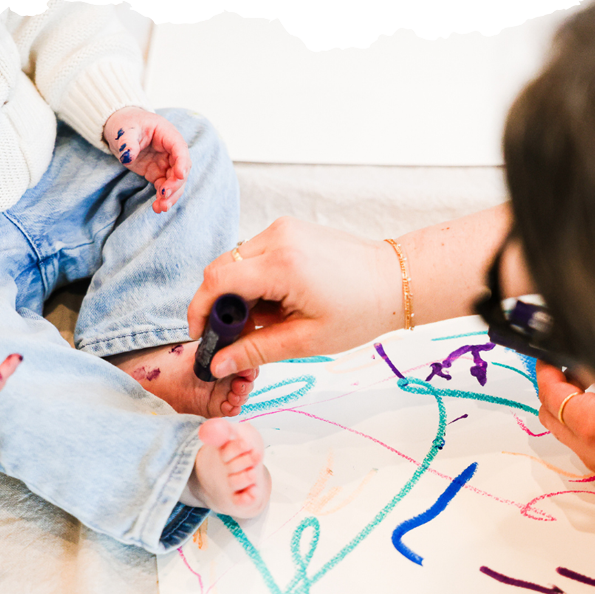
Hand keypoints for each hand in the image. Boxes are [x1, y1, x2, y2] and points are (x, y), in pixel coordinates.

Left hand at [103, 106, 190, 212]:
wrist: (119, 127)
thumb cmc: (125, 124)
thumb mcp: (124, 130)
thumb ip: (127, 142)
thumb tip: (128, 157)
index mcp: (167, 134)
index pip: (180, 148)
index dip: (182, 162)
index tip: (180, 175)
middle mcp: (171, 150)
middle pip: (181, 169)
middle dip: (175, 184)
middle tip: (164, 195)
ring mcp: (165, 163)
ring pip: (175, 182)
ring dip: (171, 196)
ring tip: (161, 208)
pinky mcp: (158, 173)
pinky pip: (164, 188)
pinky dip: (162, 198)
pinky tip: (157, 207)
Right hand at [187, 216, 400, 377]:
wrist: (394, 280)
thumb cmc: (360, 311)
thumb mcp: (306, 340)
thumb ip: (255, 351)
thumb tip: (217, 364)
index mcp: (282, 264)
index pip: (216, 282)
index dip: (199, 312)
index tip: (202, 336)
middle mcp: (278, 237)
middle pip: (220, 269)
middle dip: (219, 305)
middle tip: (236, 336)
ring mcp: (283, 229)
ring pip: (235, 262)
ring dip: (238, 293)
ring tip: (266, 321)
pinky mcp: (289, 230)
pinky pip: (254, 255)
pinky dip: (254, 280)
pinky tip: (276, 303)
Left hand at [536, 360, 594, 494]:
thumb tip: (577, 361)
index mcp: (590, 425)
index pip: (550, 394)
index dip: (545, 372)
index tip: (546, 359)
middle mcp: (588, 449)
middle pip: (548, 415)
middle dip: (551, 390)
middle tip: (563, 370)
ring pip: (565, 432)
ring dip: (566, 408)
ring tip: (585, 387)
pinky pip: (584, 445)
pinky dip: (582, 425)